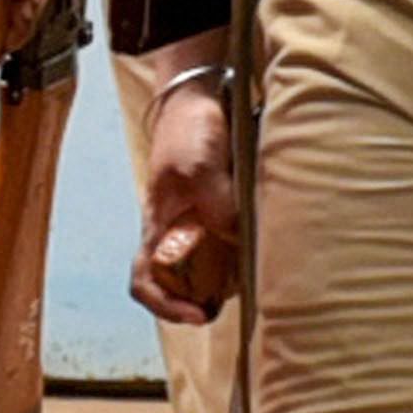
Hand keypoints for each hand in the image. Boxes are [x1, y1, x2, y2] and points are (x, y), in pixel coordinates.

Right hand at [133, 74, 242, 323]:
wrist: (201, 98)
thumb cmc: (186, 130)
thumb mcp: (197, 168)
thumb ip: (217, 206)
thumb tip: (239, 242)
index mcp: (158, 228)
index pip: (145, 281)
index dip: (165, 306)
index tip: (195, 314)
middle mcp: (178, 234)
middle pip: (183, 286)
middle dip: (205, 301)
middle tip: (233, 303)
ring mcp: (202, 225)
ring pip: (213, 271)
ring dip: (232, 280)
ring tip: (254, 277)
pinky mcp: (226, 213)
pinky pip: (236, 245)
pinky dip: (249, 253)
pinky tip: (266, 244)